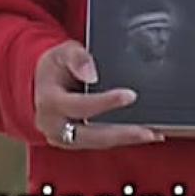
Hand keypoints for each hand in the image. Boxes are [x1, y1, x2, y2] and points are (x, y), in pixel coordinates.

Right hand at [33, 41, 163, 148]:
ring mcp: (62, 138)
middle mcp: (54, 125)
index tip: (130, 96)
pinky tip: (141, 134)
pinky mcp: (72, 143)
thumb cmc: (55, 66)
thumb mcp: (63, 52)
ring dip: (125, 139)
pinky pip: (98, 143)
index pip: (79, 106)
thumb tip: (91, 74)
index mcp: (49, 101)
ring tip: (152, 134)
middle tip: (149, 131)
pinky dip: (120, 139)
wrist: (41, 82)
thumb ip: (77, 58)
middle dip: (122, 133)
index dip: (105, 102)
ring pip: (97, 143)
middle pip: (91, 135)